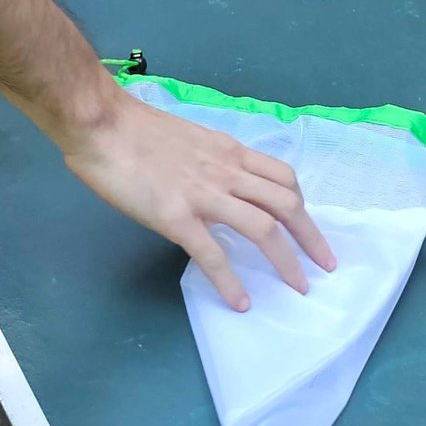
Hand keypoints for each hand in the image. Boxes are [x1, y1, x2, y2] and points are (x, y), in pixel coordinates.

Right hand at [63, 85, 335, 309]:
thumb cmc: (135, 128)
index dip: (302, 205)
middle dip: (311, 237)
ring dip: (286, 261)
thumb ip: (210, 163)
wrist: (102, 122)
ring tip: (298, 287)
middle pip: (286, 203)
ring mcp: (203, 194)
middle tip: (324, 265)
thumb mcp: (190, 140)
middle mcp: (226, 171)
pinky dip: (231, 281)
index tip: (307, 228)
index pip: (282, 176)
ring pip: (263, 228)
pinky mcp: (175, 215)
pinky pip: (212, 254)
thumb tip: (220, 187)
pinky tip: (240, 302)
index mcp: (228, 151)